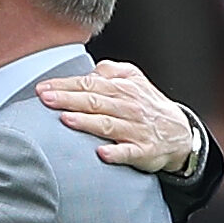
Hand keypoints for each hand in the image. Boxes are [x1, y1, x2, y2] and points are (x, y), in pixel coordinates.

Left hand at [36, 61, 194, 172]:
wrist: (180, 132)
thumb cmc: (147, 106)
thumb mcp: (133, 79)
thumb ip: (110, 71)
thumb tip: (90, 69)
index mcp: (122, 88)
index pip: (89, 84)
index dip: (65, 85)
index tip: (43, 88)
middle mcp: (128, 107)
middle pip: (95, 101)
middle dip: (68, 99)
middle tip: (46, 99)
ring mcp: (136, 130)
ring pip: (108, 125)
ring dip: (87, 122)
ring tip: (67, 120)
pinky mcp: (143, 151)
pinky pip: (129, 152)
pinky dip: (116, 153)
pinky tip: (102, 153)